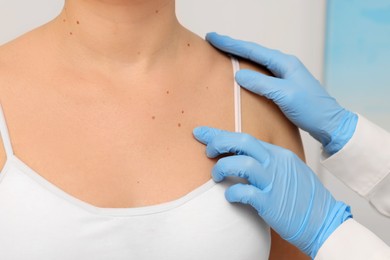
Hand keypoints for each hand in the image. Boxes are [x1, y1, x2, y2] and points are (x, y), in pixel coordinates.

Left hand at [193, 126, 351, 257]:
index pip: (246, 138)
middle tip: (207, 150)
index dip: (221, 135)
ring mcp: (274, 182)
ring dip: (222, 167)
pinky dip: (232, 193)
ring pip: (242, 163)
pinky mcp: (271, 202)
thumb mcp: (289, 171)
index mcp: (279, 155)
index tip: (202, 132)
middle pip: (243, 142)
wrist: (324, 221)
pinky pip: (245, 192)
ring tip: (216, 175)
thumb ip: (269, 162)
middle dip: (219, 142)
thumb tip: (244, 157)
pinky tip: (229, 196)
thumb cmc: (304, 198)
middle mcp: (276, 163)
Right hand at [206, 32, 357, 154]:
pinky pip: (261, 74)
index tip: (213, 38)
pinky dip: (249, 69)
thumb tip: (239, 74)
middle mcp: (285, 66)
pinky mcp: (284, 87)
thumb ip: (262, 83)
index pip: (253, 51)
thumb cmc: (312, 109)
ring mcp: (285, 76)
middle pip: (254, 52)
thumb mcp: (285, 95)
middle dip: (233, 46)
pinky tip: (242, 73)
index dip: (231, 44)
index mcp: (285, 63)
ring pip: (257, 62)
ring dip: (240, 56)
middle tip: (214, 41)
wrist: (330, 124)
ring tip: (224, 52)